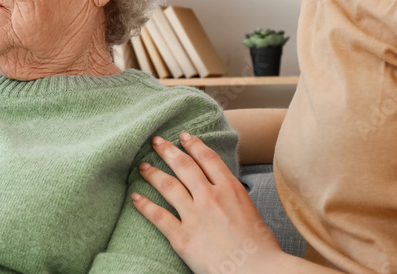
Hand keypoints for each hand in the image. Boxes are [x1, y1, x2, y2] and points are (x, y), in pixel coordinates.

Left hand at [133, 132, 285, 273]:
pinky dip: (144, 205)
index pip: (207, 158)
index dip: (193, 145)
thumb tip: (222, 190)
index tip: (183, 137)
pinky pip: (158, 216)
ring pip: (168, 186)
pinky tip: (136, 197)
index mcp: (230, 188)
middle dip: (167, 151)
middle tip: (156, 141)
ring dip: (153, 173)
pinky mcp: (183, 237)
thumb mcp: (251, 210)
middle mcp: (210, 197)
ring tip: (143, 166)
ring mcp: (195, 216)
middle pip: (184, 166)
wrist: (257, 271)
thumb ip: (233, 196)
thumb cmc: (261, 247)